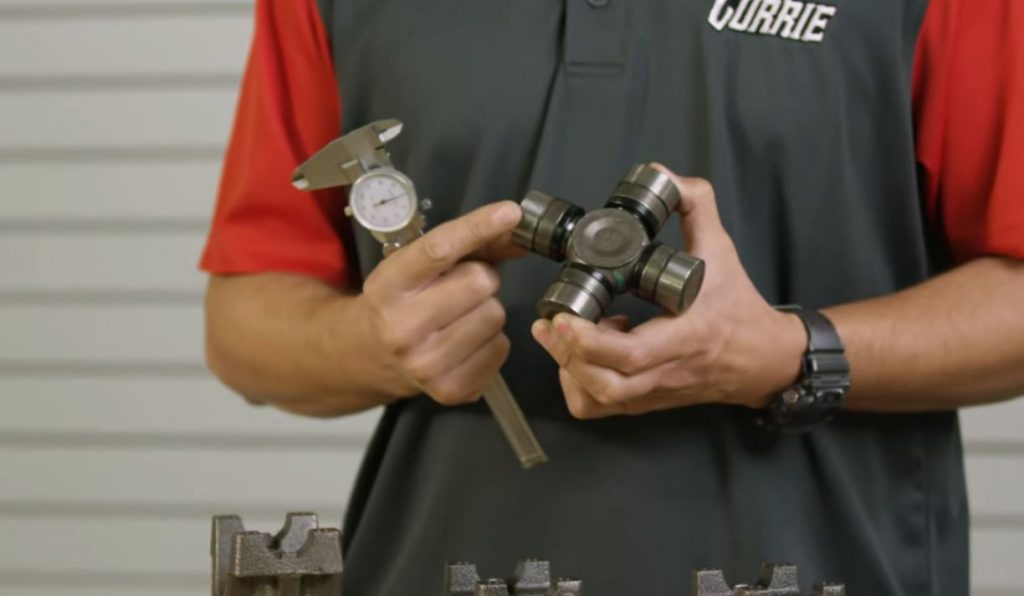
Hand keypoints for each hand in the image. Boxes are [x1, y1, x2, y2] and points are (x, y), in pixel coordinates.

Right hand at [356, 201, 524, 405]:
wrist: (366, 355)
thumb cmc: (399, 300)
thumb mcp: (415, 266)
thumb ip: (467, 244)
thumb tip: (514, 227)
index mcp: (388, 286)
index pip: (438, 250)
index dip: (478, 227)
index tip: (510, 213)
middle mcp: (402, 327)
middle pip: (479, 282)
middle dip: (481, 278)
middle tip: (464, 287)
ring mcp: (425, 363)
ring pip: (495, 315)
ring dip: (487, 310)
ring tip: (461, 317)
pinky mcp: (449, 390)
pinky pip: (501, 348)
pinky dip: (491, 341)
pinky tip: (465, 342)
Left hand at [531, 164, 806, 418]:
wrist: (763, 360)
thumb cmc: (738, 304)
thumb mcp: (721, 248)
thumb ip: (695, 205)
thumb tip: (660, 174)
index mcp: (686, 337)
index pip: (631, 356)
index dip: (589, 341)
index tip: (562, 315)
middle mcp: (667, 373)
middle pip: (606, 385)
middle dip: (567, 356)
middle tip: (548, 323)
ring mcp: (655, 393)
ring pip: (600, 401)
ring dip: (570, 371)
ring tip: (561, 336)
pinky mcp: (646, 402)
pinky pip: (603, 407)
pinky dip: (581, 386)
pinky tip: (583, 357)